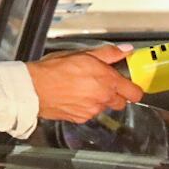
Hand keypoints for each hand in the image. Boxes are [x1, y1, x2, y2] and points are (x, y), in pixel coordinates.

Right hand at [25, 45, 144, 122]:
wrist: (34, 88)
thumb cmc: (54, 70)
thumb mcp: (82, 54)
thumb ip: (107, 54)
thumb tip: (125, 51)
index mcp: (107, 81)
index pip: (135, 93)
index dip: (133, 89)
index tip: (128, 84)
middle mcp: (103, 98)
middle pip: (121, 102)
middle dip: (115, 94)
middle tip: (102, 83)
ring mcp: (92, 110)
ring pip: (104, 107)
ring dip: (99, 99)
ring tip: (82, 88)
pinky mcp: (81, 118)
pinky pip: (90, 113)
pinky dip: (86, 106)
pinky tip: (74, 97)